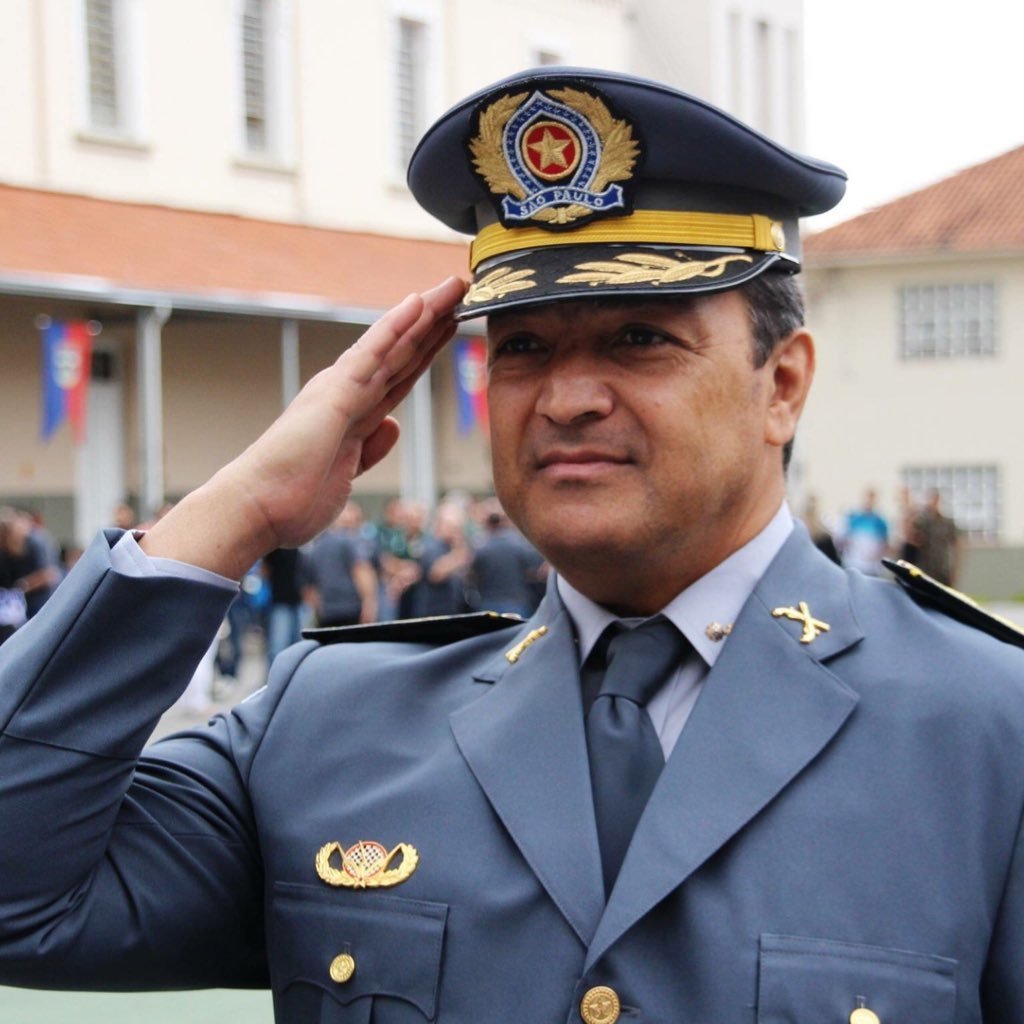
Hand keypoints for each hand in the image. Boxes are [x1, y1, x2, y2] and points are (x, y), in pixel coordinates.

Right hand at [141, 276, 465, 578]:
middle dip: (434, 321)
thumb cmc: (292, 496)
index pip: (399, 374)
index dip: (427, 349)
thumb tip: (391, 426)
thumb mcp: (348, 473)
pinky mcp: (336, 394)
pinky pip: (372, 354)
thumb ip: (370, 448)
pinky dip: (395, 327)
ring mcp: (342, 389)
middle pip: (402, 351)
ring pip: (394, 344)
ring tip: (455, 285)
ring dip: (425, 314)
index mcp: (352, 412)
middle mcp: (347, 392)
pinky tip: (416, 303)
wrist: (258, 506)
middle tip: (462, 289)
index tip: (452, 325)